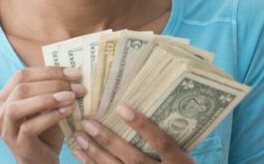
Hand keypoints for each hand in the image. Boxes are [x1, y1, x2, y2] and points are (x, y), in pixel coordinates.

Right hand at [0, 66, 85, 163]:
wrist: (44, 160)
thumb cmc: (46, 130)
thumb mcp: (48, 105)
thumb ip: (52, 88)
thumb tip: (72, 72)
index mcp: (4, 98)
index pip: (22, 75)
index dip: (49, 71)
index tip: (74, 72)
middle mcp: (0, 112)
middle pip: (21, 88)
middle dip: (52, 84)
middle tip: (77, 86)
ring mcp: (5, 130)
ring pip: (18, 106)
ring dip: (48, 98)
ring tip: (71, 97)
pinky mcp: (17, 145)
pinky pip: (29, 127)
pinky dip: (50, 116)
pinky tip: (67, 111)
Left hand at [72, 105, 194, 163]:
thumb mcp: (184, 155)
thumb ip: (169, 137)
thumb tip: (144, 105)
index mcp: (179, 162)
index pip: (162, 142)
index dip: (143, 126)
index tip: (122, 108)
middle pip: (133, 157)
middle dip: (108, 140)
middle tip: (88, 122)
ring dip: (95, 152)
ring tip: (79, 136)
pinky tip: (81, 153)